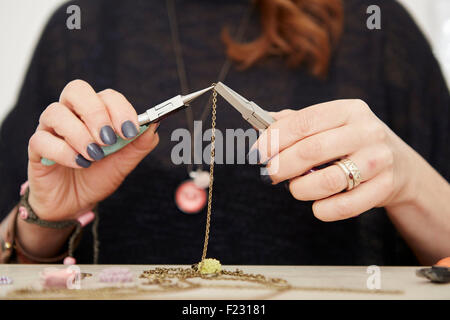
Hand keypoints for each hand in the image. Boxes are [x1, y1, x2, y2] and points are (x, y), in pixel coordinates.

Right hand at [27, 79, 158, 220]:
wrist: (76, 202)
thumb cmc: (99, 176)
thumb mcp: (124, 163)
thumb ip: (139, 144)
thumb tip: (153, 125)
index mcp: (96, 113)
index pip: (107, 96)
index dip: (120, 109)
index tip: (130, 130)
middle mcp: (71, 114)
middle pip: (76, 90)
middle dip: (96, 113)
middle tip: (109, 139)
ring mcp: (51, 129)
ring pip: (55, 112)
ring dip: (80, 134)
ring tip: (95, 156)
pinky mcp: (36, 148)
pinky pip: (41, 140)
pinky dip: (64, 152)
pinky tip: (80, 164)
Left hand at [254, 99, 419, 220]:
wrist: (399, 165)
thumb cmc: (352, 143)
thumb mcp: (331, 124)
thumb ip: (296, 123)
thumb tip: (260, 124)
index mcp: (349, 110)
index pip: (304, 122)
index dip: (274, 139)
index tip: (257, 153)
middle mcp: (367, 131)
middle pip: (312, 150)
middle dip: (281, 165)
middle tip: (269, 174)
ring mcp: (379, 160)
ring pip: (328, 180)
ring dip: (300, 189)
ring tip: (295, 188)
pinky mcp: (384, 187)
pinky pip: (345, 206)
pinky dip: (323, 209)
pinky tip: (317, 205)